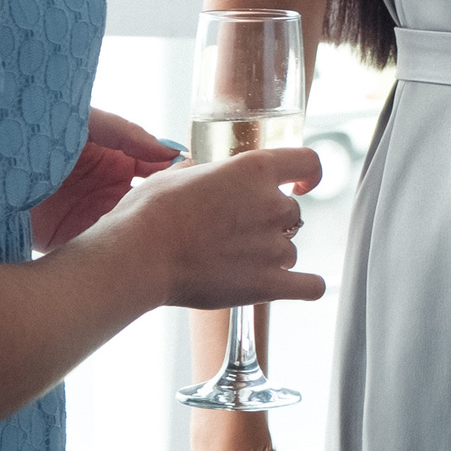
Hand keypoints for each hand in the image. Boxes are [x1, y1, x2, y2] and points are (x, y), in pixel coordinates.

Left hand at [32, 109, 184, 252]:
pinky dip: (109, 250)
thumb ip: (127, 134)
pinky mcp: (62, 240)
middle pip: (145, 205)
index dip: (173, 177)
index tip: (193, 180)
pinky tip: (123, 246)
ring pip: (124, 229)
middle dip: (164, 208)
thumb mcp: (88, 122)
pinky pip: (93, 249)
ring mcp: (84, 217)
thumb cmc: (36, 127)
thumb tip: (171, 151)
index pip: (153, 173)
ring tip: (160, 231)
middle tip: (184, 211)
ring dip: (140, 231)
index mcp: (111, 161)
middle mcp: (102, 191)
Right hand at [91, 145, 326, 310]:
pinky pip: (308, 287)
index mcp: (254, 169)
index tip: (301, 183)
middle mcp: (271, 205)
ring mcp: (272, 246)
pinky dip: (308, 286)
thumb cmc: (152, 212)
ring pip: (290, 249)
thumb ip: (205, 173)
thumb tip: (203, 173)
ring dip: (272, 254)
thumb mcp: (178, 174)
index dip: (307, 174)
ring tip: (236, 261)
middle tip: (237, 232)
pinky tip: (301, 286)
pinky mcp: (267, 284)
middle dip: (271, 221)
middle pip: (292, 212)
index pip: (307, 163)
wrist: (141, 255)